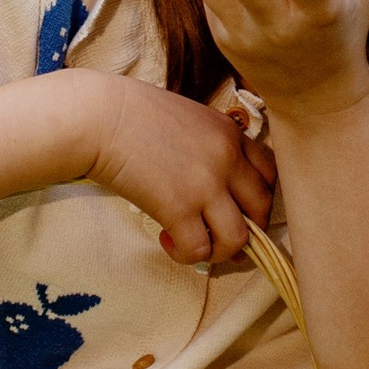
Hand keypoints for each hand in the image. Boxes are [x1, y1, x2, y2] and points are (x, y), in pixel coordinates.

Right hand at [86, 78, 274, 267]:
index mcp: (230, 133)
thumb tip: (212, 184)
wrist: (98, 116)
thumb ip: (209, 145)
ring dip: (219, 250)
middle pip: (263, 208)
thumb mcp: (188, 117)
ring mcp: (205, 184)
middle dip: (246, 227)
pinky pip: (200, 249)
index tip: (238, 206)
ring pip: (239, 238)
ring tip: (195, 242)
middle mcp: (227, 159)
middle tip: (217, 230)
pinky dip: (187, 254)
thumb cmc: (133, 114)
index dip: (258, 196)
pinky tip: (167, 240)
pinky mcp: (178, 207)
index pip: (271, 173)